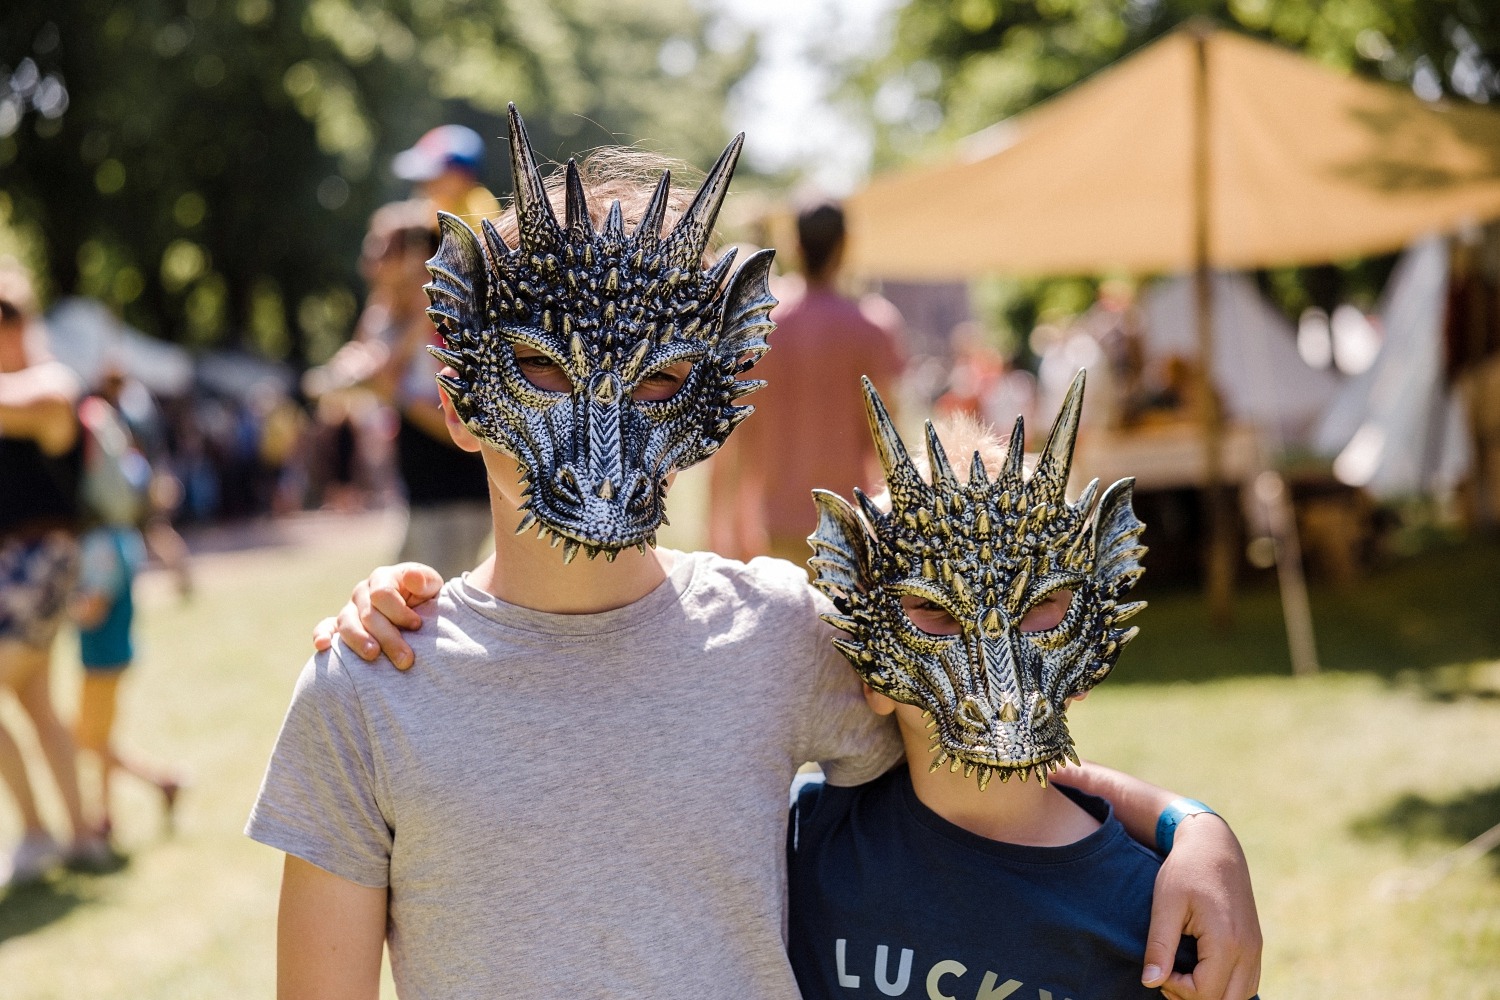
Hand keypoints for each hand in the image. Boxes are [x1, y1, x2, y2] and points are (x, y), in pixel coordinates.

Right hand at [310, 563, 442, 668]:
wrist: (416, 611)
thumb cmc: (424, 597)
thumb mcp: (431, 586)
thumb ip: (424, 581)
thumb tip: (410, 577)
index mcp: (382, 578)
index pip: (383, 594)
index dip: (400, 611)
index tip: (417, 625)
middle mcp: (362, 592)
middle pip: (369, 615)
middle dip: (388, 638)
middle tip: (405, 660)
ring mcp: (349, 609)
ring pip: (347, 624)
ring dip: (359, 640)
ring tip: (373, 655)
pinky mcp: (340, 626)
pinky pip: (325, 627)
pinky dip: (322, 635)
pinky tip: (323, 645)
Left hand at [1145, 814, 1261, 999]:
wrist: (1214, 845)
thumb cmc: (1186, 870)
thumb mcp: (1165, 904)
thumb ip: (1159, 946)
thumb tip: (1150, 982)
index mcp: (1227, 941)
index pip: (1204, 993)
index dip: (1176, 989)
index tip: (1159, 968)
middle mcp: (1248, 950)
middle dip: (1194, 999)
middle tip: (1168, 977)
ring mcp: (1255, 949)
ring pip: (1241, 997)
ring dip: (1212, 996)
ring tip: (1182, 975)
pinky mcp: (1254, 945)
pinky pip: (1247, 983)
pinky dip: (1225, 987)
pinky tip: (1200, 971)